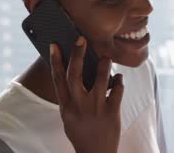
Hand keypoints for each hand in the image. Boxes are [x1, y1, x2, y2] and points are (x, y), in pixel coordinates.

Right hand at [50, 36, 123, 152]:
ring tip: (106, 58)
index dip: (55, 60)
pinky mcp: (112, 113)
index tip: (54, 45)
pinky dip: (119, 81)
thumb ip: (70, 97)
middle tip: (81, 39)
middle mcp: (79, 106)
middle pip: (75, 74)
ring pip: (102, 79)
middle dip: (77, 54)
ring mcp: (96, 109)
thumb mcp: (68, 116)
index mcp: (66, 106)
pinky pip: (118, 91)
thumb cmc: (80, 133)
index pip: (58, 79)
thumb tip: (74, 72)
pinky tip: (119, 79)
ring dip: (105, 65)